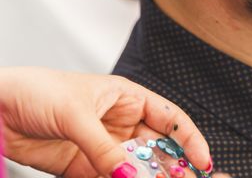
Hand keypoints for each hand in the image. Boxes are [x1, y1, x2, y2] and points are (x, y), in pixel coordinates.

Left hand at [0, 67, 221, 176]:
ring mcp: (104, 146)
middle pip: (157, 146)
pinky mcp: (84, 167)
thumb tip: (130, 174)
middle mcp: (121, 122)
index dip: (189, 138)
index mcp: (128, 97)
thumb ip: (104, 149)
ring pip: (137, 166)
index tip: (203, 160)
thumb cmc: (38, 91)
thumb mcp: (76, 116)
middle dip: (172, 165)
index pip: (169, 118)